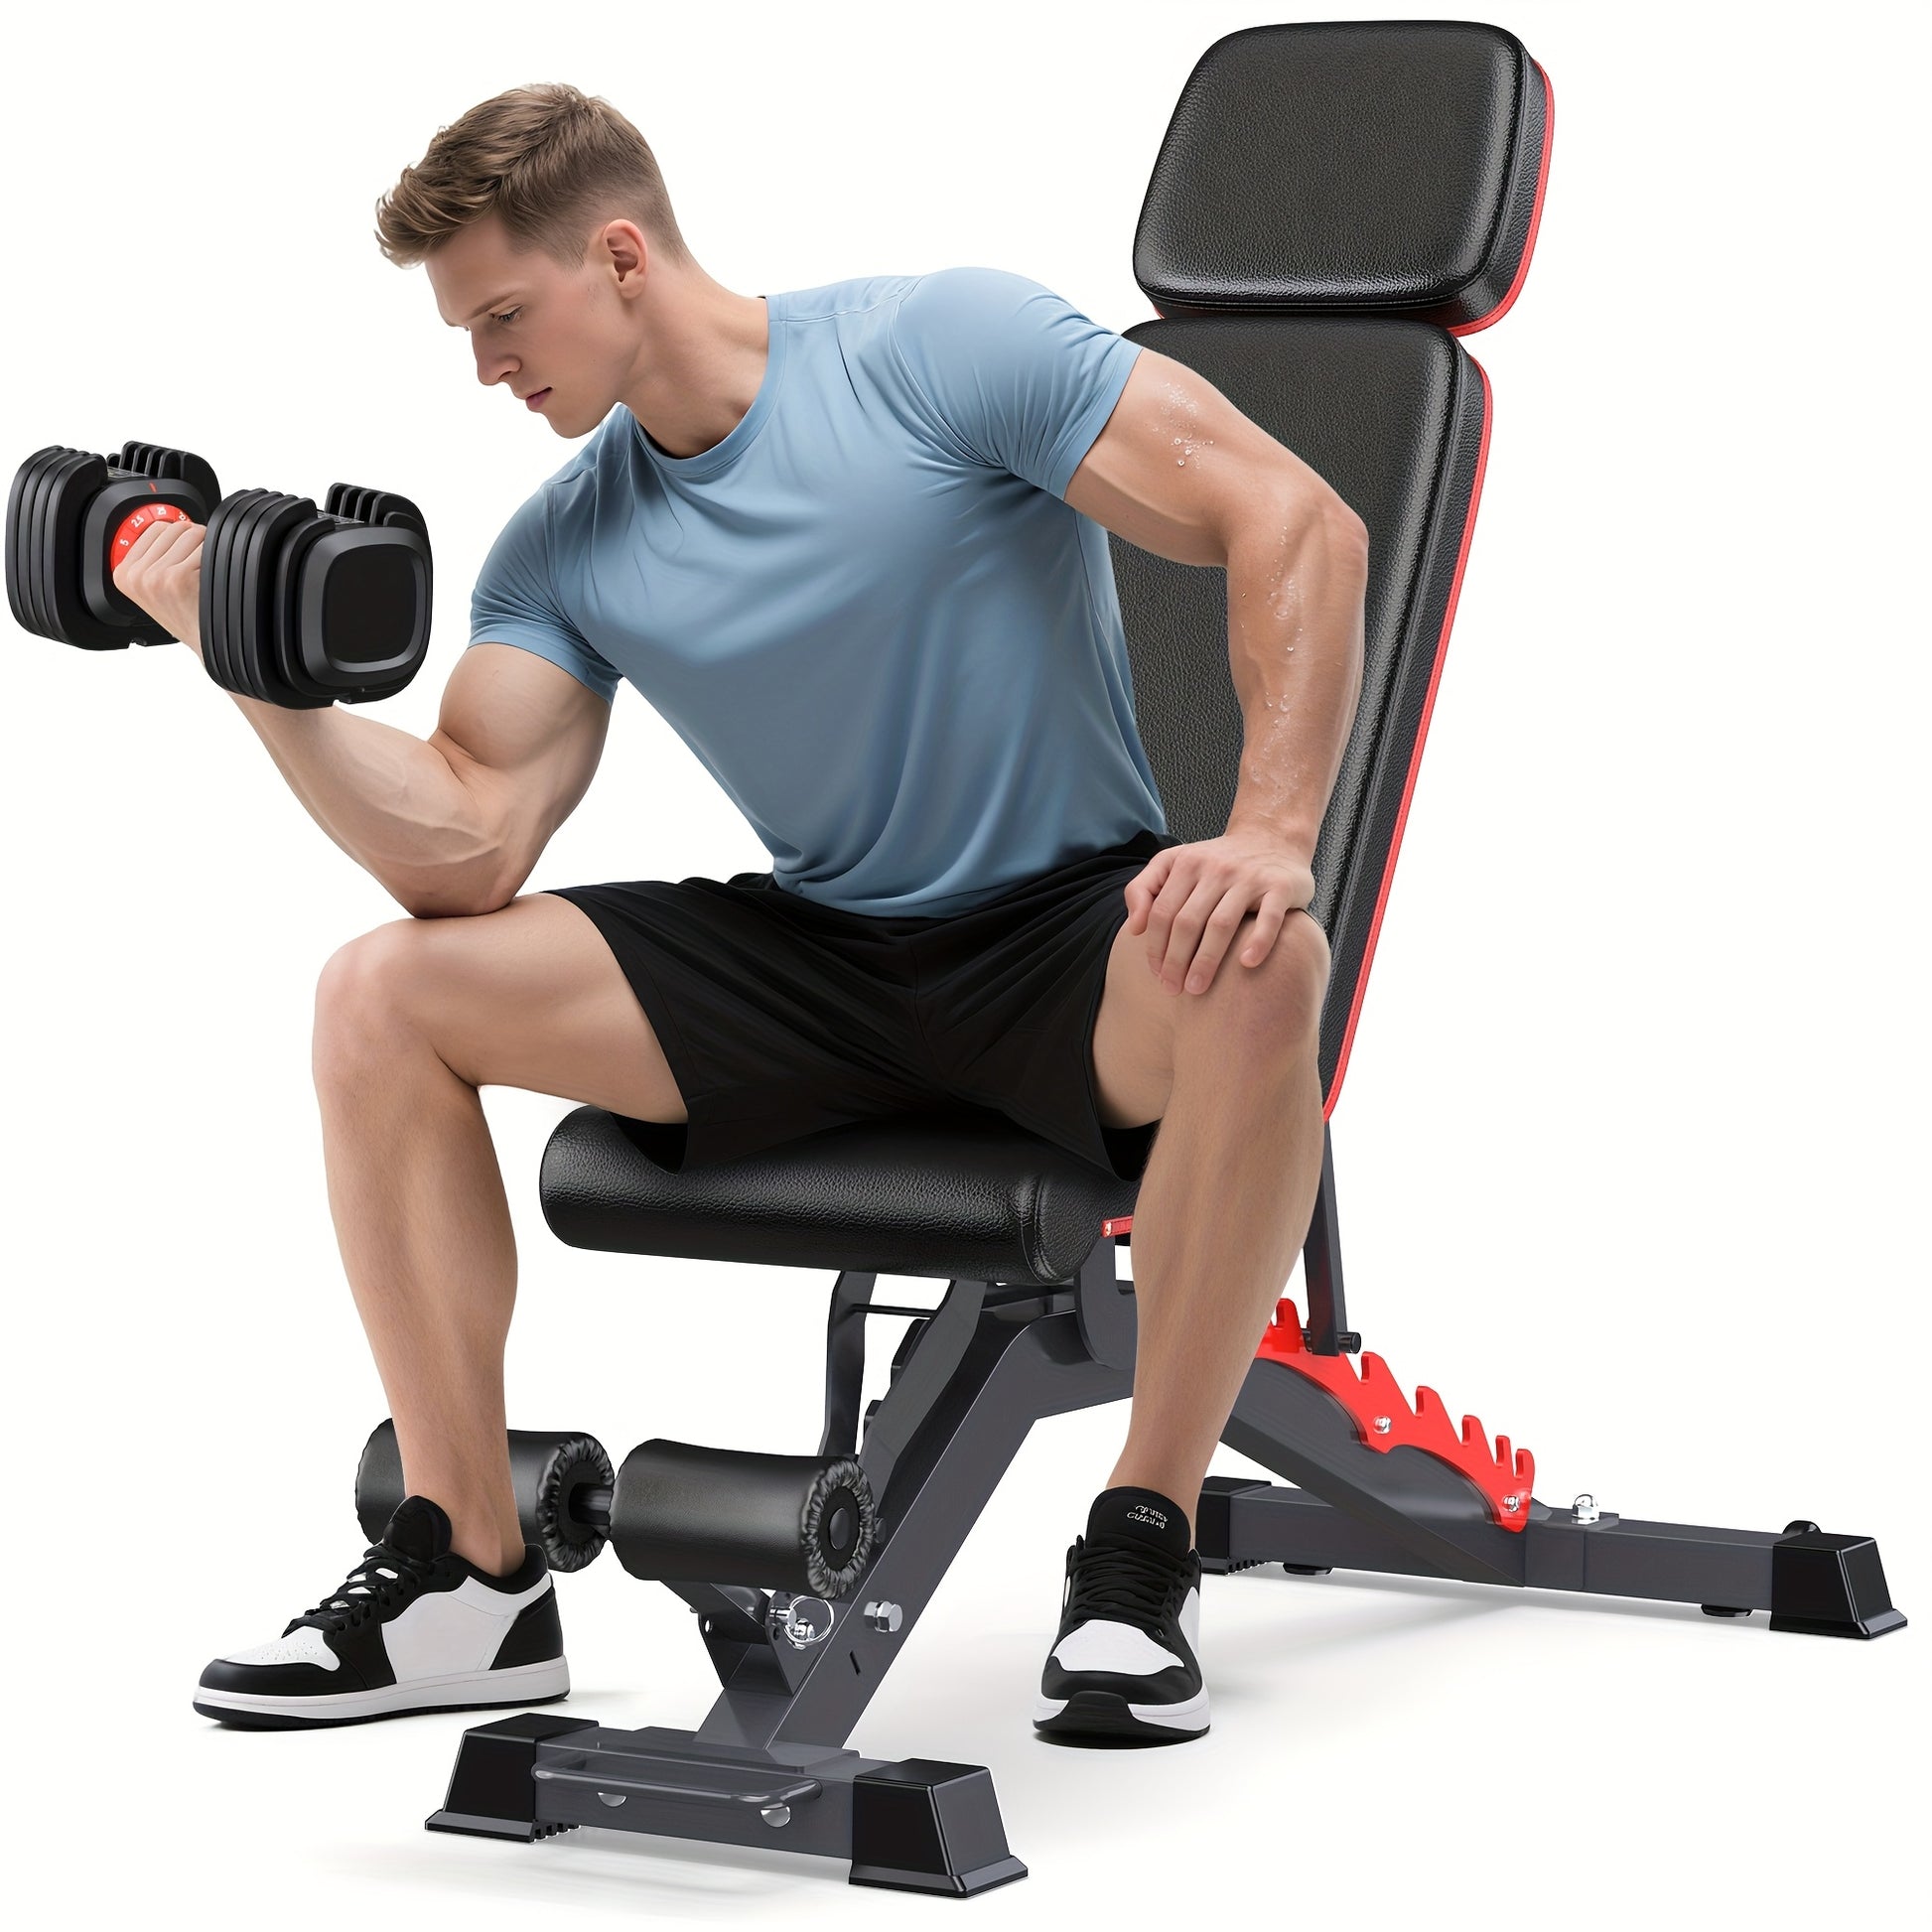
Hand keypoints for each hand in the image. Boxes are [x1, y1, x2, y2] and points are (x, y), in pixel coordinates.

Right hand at [111, 516, 205, 660]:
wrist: (208, 642)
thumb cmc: (187, 615)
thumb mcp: (154, 587)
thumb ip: (153, 556)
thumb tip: (174, 523)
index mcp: (124, 574)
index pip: (155, 528)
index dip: (178, 538)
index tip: (186, 554)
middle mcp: (136, 575)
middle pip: (174, 527)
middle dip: (193, 541)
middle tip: (200, 566)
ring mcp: (156, 576)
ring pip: (191, 533)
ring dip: (205, 548)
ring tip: (204, 572)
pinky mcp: (178, 577)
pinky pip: (205, 547)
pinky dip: (215, 557)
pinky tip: (210, 578)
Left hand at [1124, 826, 1315, 995]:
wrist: (1272, 837)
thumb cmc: (1218, 861)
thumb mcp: (1176, 862)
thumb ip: (1145, 887)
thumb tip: (1134, 927)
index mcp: (1187, 864)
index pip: (1162, 912)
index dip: (1155, 947)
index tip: (1156, 975)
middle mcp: (1216, 869)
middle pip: (1187, 922)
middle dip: (1176, 960)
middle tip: (1173, 989)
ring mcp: (1249, 878)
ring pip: (1220, 923)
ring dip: (1206, 960)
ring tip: (1197, 988)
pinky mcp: (1280, 887)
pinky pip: (1269, 918)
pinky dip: (1259, 941)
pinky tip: (1247, 963)